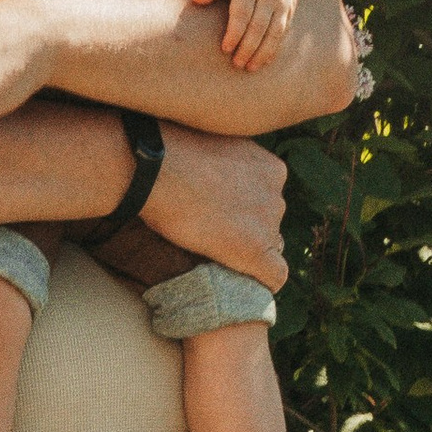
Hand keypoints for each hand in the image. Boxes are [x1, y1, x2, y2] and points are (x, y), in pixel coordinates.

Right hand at [142, 122, 288, 293]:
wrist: (155, 169)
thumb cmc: (168, 153)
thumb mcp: (209, 145)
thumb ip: (222, 162)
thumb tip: (206, 174)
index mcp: (270, 168)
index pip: (267, 197)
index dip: (245, 210)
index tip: (221, 214)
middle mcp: (276, 195)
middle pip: (269, 222)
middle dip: (247, 228)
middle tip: (212, 232)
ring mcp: (268, 223)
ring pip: (269, 245)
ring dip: (246, 249)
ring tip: (212, 253)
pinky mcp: (255, 250)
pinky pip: (274, 275)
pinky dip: (263, 282)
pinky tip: (248, 286)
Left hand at [192, 0, 298, 74]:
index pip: (242, 13)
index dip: (234, 33)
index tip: (225, 49)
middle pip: (259, 25)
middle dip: (248, 48)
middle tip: (237, 64)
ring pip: (275, 31)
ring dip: (264, 52)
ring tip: (251, 68)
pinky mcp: (291, 5)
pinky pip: (284, 29)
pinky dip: (275, 46)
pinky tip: (265, 60)